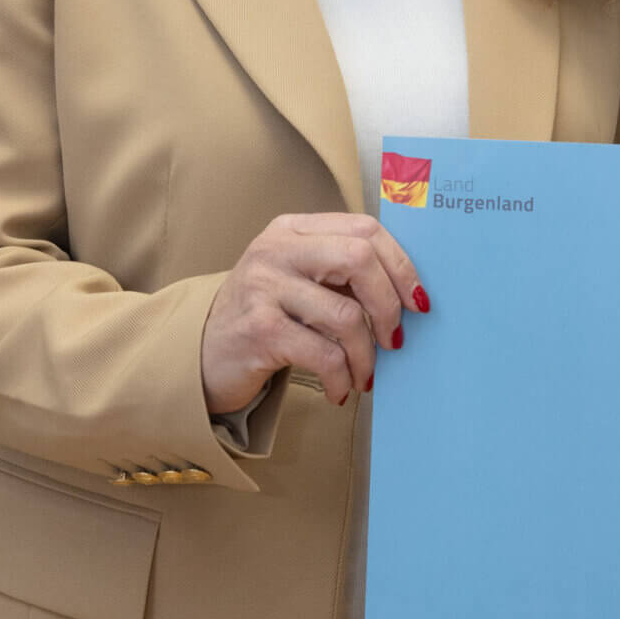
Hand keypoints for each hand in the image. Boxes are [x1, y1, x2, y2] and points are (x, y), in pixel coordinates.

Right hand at [200, 212, 427, 413]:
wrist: (203, 354)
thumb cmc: (265, 317)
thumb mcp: (298, 279)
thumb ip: (341, 273)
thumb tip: (409, 292)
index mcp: (293, 229)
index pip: (364, 229)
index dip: (400, 265)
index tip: (416, 301)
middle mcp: (276, 250)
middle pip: (359, 259)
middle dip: (388, 305)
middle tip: (394, 339)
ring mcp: (264, 287)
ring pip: (346, 316)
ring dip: (366, 355)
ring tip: (364, 375)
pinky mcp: (259, 330)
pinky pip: (324, 354)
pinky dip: (342, 378)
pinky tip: (340, 389)